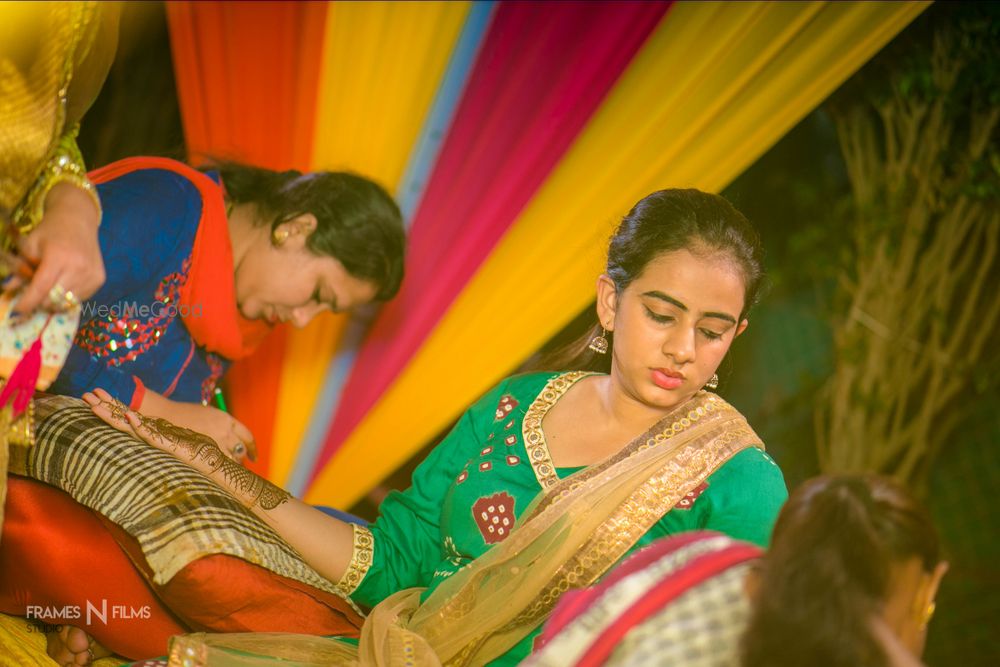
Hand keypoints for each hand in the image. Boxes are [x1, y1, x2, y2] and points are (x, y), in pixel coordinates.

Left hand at [10, 182, 104, 313]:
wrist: (78, 220)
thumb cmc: (51, 231)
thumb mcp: (30, 246)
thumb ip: (19, 269)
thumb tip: (9, 290)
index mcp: (58, 257)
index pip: (41, 288)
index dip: (27, 302)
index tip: (17, 311)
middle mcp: (78, 268)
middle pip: (54, 300)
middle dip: (39, 303)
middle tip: (32, 297)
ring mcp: (92, 275)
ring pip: (67, 303)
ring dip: (54, 301)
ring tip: (48, 289)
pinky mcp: (100, 279)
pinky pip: (79, 298)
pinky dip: (68, 297)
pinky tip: (64, 284)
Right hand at [131, 388, 255, 463]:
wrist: (164, 416)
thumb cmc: (184, 414)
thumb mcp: (209, 414)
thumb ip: (222, 425)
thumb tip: (231, 439)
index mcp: (227, 420)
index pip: (247, 436)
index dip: (252, 448)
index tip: (253, 456)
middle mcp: (225, 432)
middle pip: (241, 451)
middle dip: (240, 459)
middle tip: (236, 466)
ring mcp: (214, 444)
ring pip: (231, 461)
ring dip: (229, 467)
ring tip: (224, 471)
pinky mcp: (202, 453)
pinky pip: (216, 466)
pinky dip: (218, 471)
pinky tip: (215, 474)